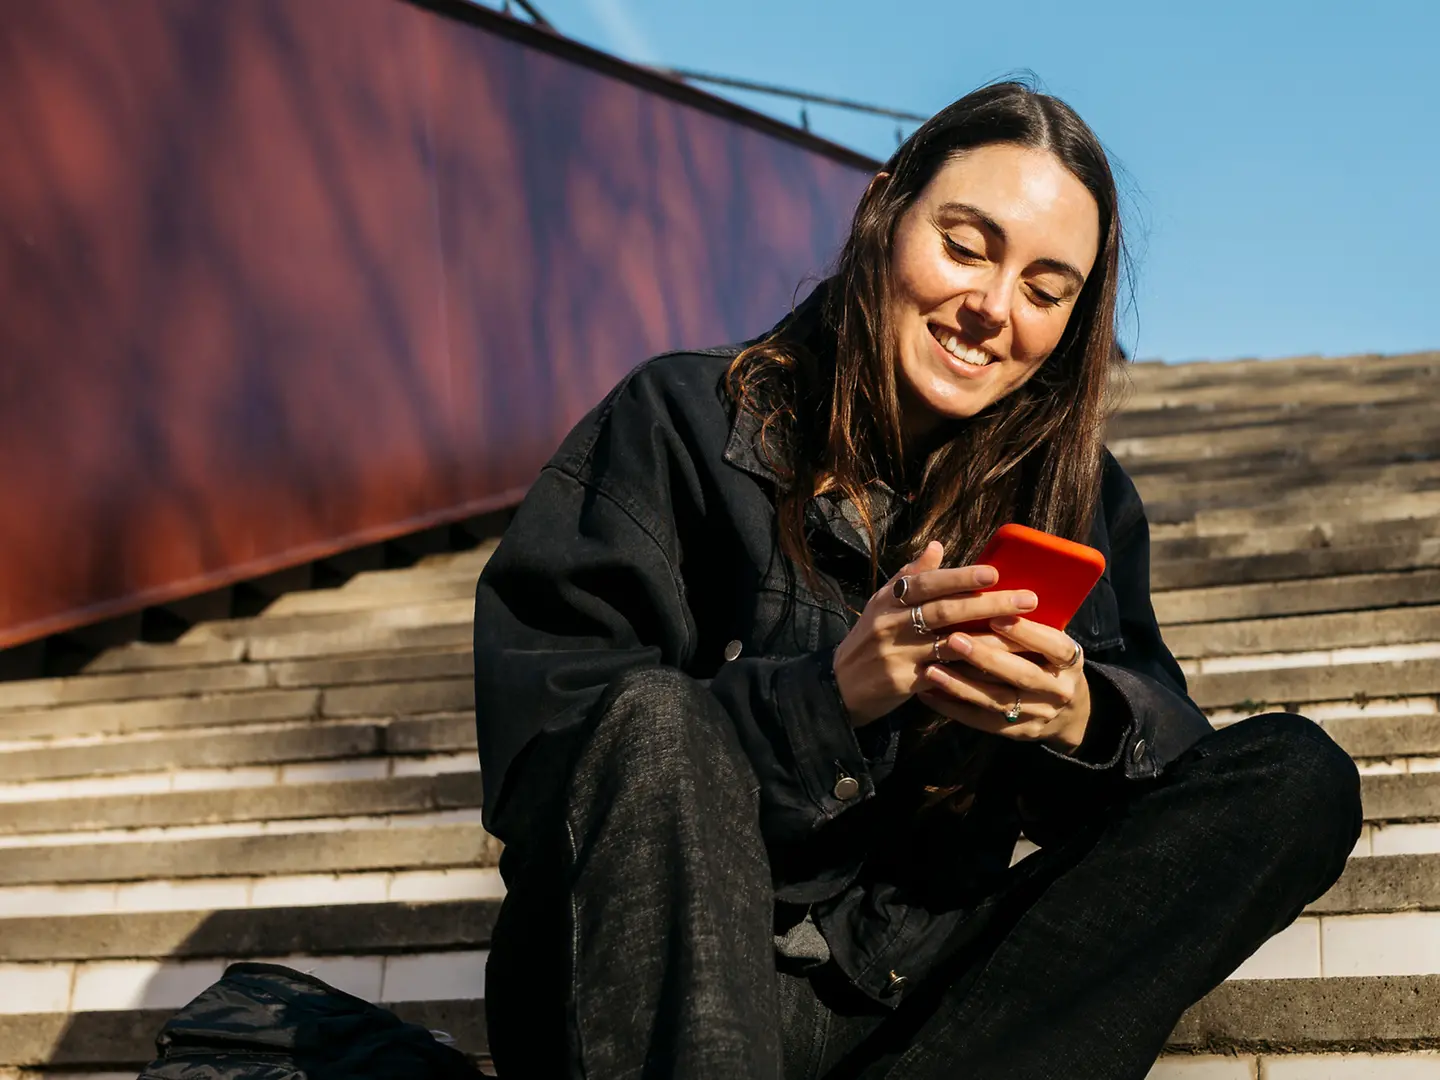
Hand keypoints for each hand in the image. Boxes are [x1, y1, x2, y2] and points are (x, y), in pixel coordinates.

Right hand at [832, 541, 1041, 726]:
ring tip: (1023, 633)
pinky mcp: (905, 683)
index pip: (926, 583)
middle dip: (988, 604)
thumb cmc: (867, 641)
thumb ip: (910, 576)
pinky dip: (972, 670)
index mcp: (888, 601)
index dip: (959, 577)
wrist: (838, 688)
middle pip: (945, 610)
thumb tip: (937, 546)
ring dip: (991, 639)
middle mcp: (891, 624)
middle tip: (1027, 598)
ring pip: (951, 643)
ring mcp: (898, 654)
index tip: (993, 572)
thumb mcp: (881, 604)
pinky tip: (1000, 668)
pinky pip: (947, 675)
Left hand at [917, 615, 1089, 752]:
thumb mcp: (1051, 640)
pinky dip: (954, 707)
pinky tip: (928, 693)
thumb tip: (993, 585)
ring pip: (998, 701)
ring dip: (962, 685)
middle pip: (1022, 675)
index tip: (996, 617)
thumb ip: (1028, 620)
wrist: (1068, 713)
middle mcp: (1059, 690)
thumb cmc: (1049, 660)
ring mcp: (1039, 715)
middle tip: (953, 639)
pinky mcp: (1018, 733)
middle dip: (986, 657)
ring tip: (931, 669)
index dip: (1026, 633)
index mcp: (1070, 660)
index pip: (1053, 645)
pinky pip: (982, 721)